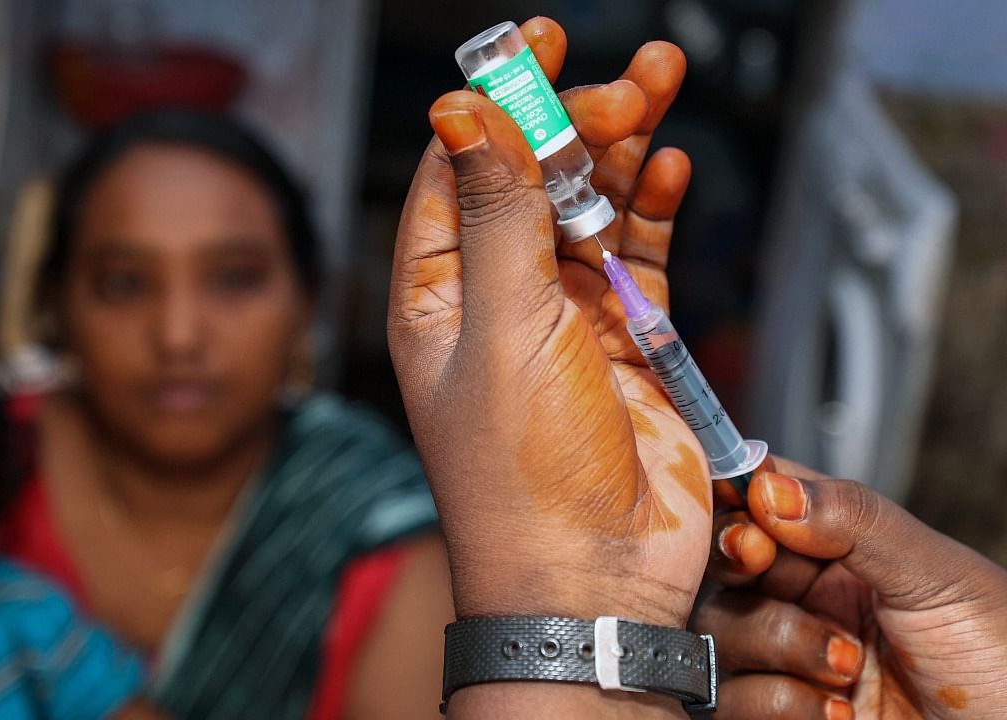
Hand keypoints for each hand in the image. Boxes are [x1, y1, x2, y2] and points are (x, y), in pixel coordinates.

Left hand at [388, 17, 704, 628]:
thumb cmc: (520, 475)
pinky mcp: (626, 343)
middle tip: (623, 80)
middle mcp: (495, 299)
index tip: (535, 45)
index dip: (495, 104)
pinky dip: (653, 213)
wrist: (593, 581)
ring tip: (660, 85)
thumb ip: (495, 213)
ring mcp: (562, 320)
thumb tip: (460, 111)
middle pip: (532, 178)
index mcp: (436, 294)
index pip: (458, 170)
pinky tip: (668, 171)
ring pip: (590, 210)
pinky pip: (640, 259)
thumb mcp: (502, 325)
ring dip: (623, 149)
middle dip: (575, 120)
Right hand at [695, 463, 1006, 718]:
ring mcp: (788, 661)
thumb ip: (857, 522)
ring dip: (777, 643)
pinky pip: (730, 699)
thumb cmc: (1006, 668)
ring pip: (720, 628)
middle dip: (739, 565)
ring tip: (845, 668)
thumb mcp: (942, 580)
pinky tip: (837, 714)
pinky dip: (778, 703)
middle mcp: (807, 600)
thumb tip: (769, 486)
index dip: (738, 500)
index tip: (750, 516)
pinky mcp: (775, 717)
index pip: (762, 500)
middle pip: (723, 561)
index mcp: (843, 551)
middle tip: (761, 565)